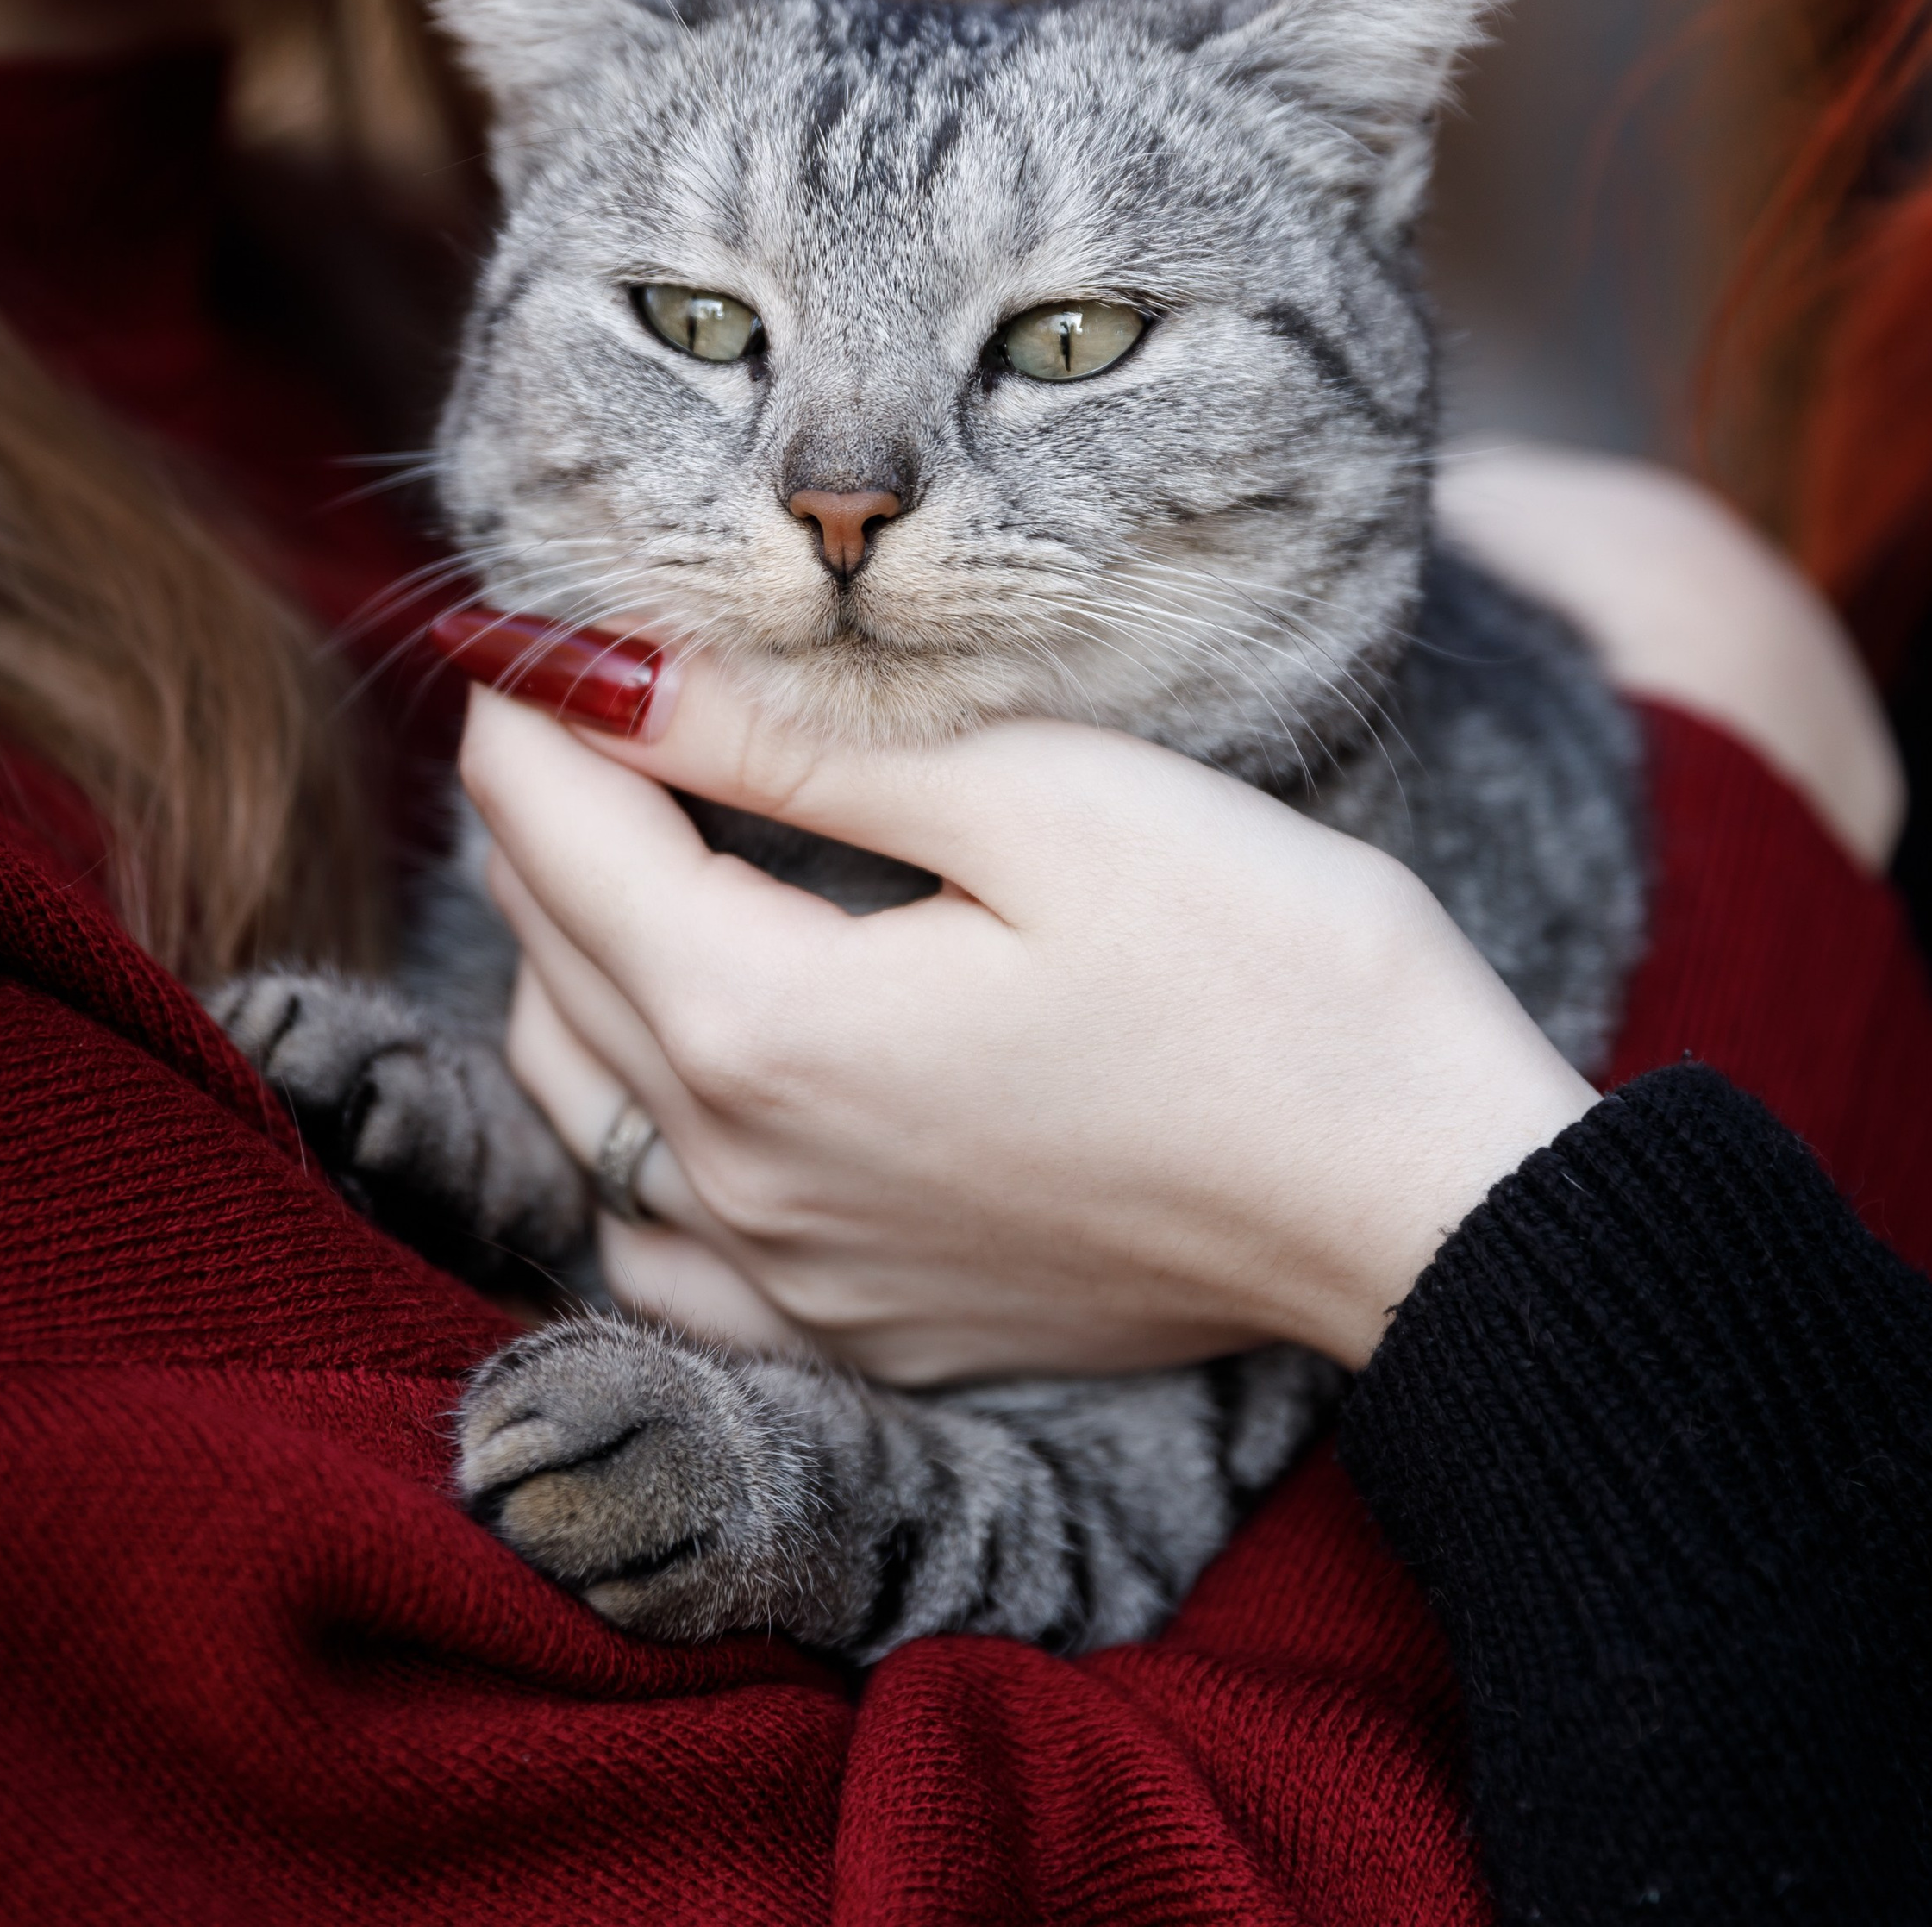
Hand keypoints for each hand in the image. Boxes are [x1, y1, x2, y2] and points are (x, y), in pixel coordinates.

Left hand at [460, 660, 1596, 1378]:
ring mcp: (792, 1274)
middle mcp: (741, 1171)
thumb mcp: (1040, 802)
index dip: (529, 700)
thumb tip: (609, 673)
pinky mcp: (856, 1328)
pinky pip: (650, 1240)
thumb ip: (791, 743)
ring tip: (627, 852)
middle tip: (589, 703)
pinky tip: (675, 1075)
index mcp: (767, 1023)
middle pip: (547, 953)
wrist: (1423, 1200)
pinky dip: (624, 1132)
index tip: (526, 622)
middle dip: (544, 809)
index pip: (556, 828)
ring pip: (575, 1096)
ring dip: (565, 958)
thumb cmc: (1273, 972)